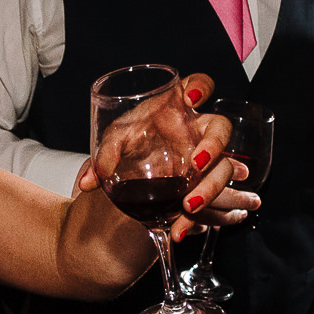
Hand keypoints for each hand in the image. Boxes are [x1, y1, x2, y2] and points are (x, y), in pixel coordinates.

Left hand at [78, 72, 258, 239]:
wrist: (130, 167)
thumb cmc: (131, 138)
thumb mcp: (115, 140)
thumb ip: (104, 154)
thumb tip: (90, 181)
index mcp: (178, 107)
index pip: (199, 84)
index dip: (201, 86)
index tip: (193, 97)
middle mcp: (196, 130)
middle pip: (221, 130)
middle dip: (215, 146)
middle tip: (197, 165)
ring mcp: (204, 157)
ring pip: (224, 167)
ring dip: (210, 188)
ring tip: (188, 207)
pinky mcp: (200, 184)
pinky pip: (210, 199)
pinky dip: (194, 219)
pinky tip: (179, 229)